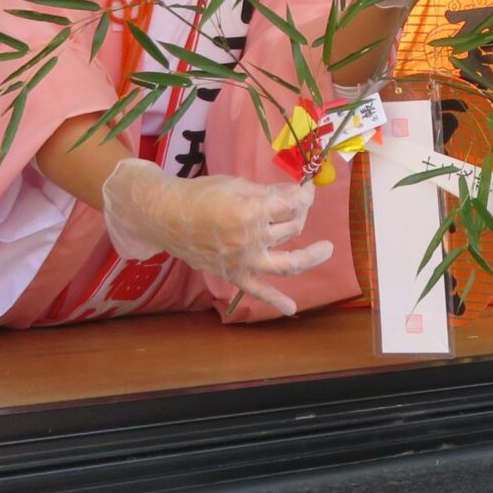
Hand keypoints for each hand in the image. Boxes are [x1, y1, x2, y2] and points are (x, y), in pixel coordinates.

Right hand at [100, 161, 331, 313]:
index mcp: (251, 212)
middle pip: (291, 229)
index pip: (292, 205)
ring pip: (286, 262)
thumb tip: (297, 192)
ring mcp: (243, 261)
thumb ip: (269, 192)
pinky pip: (258, 291)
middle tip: (300, 204)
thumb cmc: (200, 195)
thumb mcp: (237, 184)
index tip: (307, 188)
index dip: (304, 194)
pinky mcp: (233, 274)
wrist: (166, 216)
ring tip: (326, 250)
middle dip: (301, 213)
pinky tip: (291, 308)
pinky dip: (275, 301)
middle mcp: (250, 240)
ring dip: (309, 257)